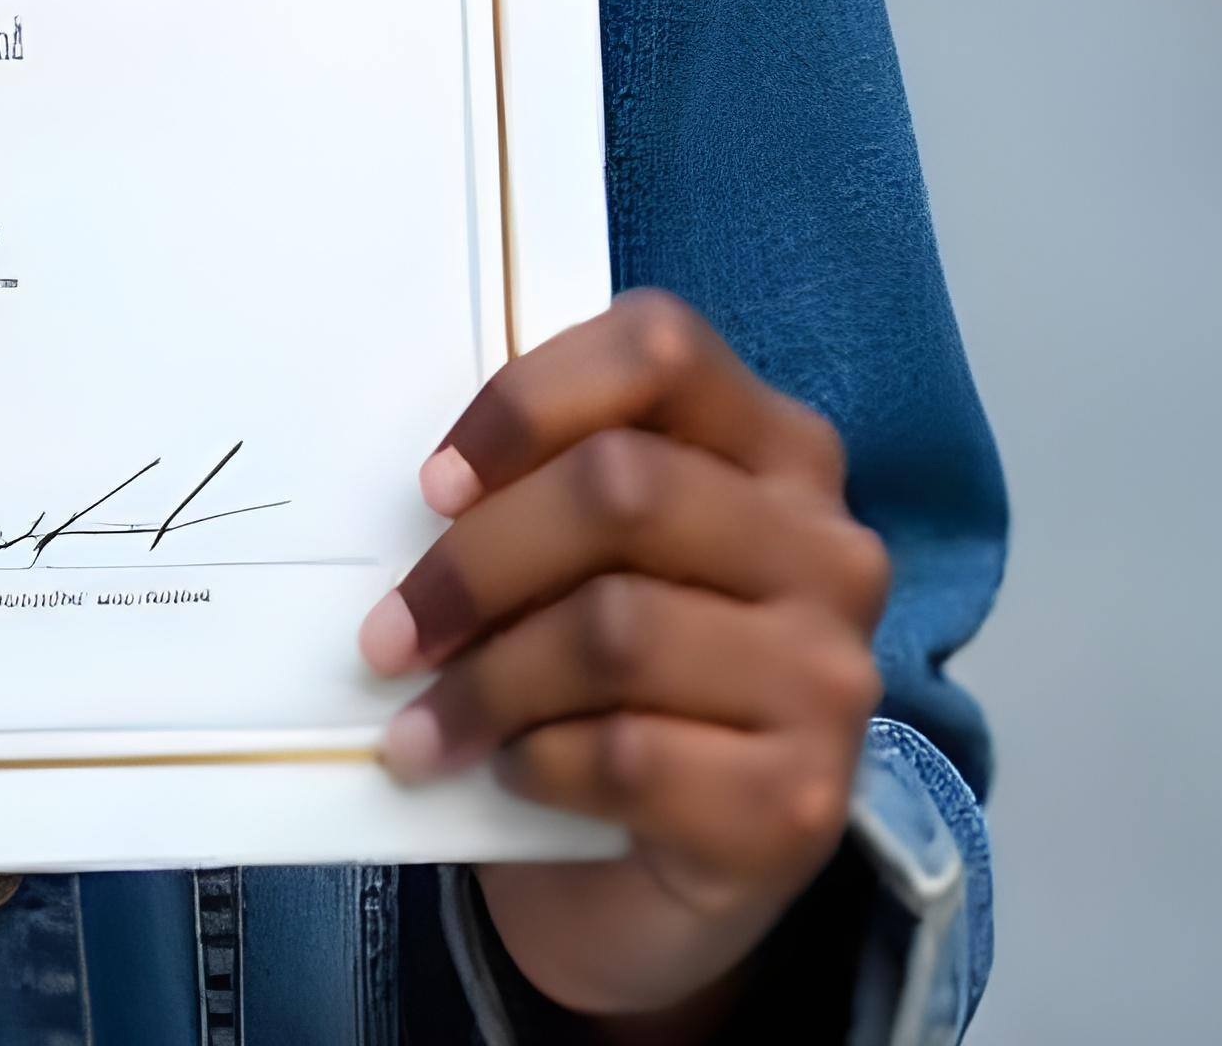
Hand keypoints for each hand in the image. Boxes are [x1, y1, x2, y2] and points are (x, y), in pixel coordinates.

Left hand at [362, 293, 887, 1038]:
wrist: (675, 872)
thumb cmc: (617, 677)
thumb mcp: (594, 555)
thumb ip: (553, 484)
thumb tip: (433, 488)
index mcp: (780, 447)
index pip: (661, 349)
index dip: (530, 401)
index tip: (436, 485)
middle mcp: (829, 549)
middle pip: (621, 490)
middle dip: (478, 563)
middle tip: (392, 630)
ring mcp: (829, 678)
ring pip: (615, 630)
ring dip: (487, 681)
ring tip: (424, 718)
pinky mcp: (803, 803)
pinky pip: (631, 754)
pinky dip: (539, 761)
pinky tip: (510, 770)